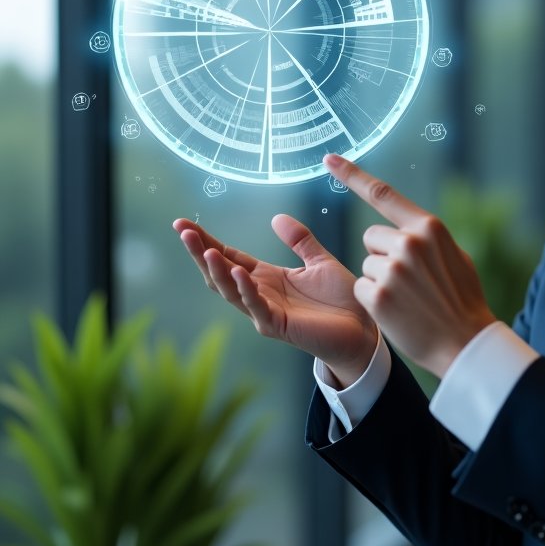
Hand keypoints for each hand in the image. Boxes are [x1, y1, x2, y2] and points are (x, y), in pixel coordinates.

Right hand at [172, 213, 377, 385]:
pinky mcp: (278, 325)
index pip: (229, 256)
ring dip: (216, 270)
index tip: (183, 223)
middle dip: (200, 251)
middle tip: (182, 230)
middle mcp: (260, 293)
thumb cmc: (340, 299)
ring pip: (231, 291)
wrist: (362, 328)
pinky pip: (256, 306)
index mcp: (267, 277)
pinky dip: (245, 290)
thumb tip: (276, 217)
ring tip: (205, 250)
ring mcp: (265, 311)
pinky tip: (237, 272)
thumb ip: (300, 240)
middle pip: (221, 271)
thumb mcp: (319, 261)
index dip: (206, 240)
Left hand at [324, 154, 496, 377]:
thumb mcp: (456, 256)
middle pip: (372, 237)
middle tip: (409, 280)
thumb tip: (409, 228)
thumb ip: (428, 238)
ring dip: (380, 280)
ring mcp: (392, 269)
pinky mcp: (378, 296)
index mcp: (428, 227)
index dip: (352, 175)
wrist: (465, 342)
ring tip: (408, 298)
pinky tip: (397, 311)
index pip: (383, 194)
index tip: (329, 159)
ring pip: (366, 264)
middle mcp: (409, 242)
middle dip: (383, 254)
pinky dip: (374, 301)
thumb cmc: (462, 299)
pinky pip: (361, 288)